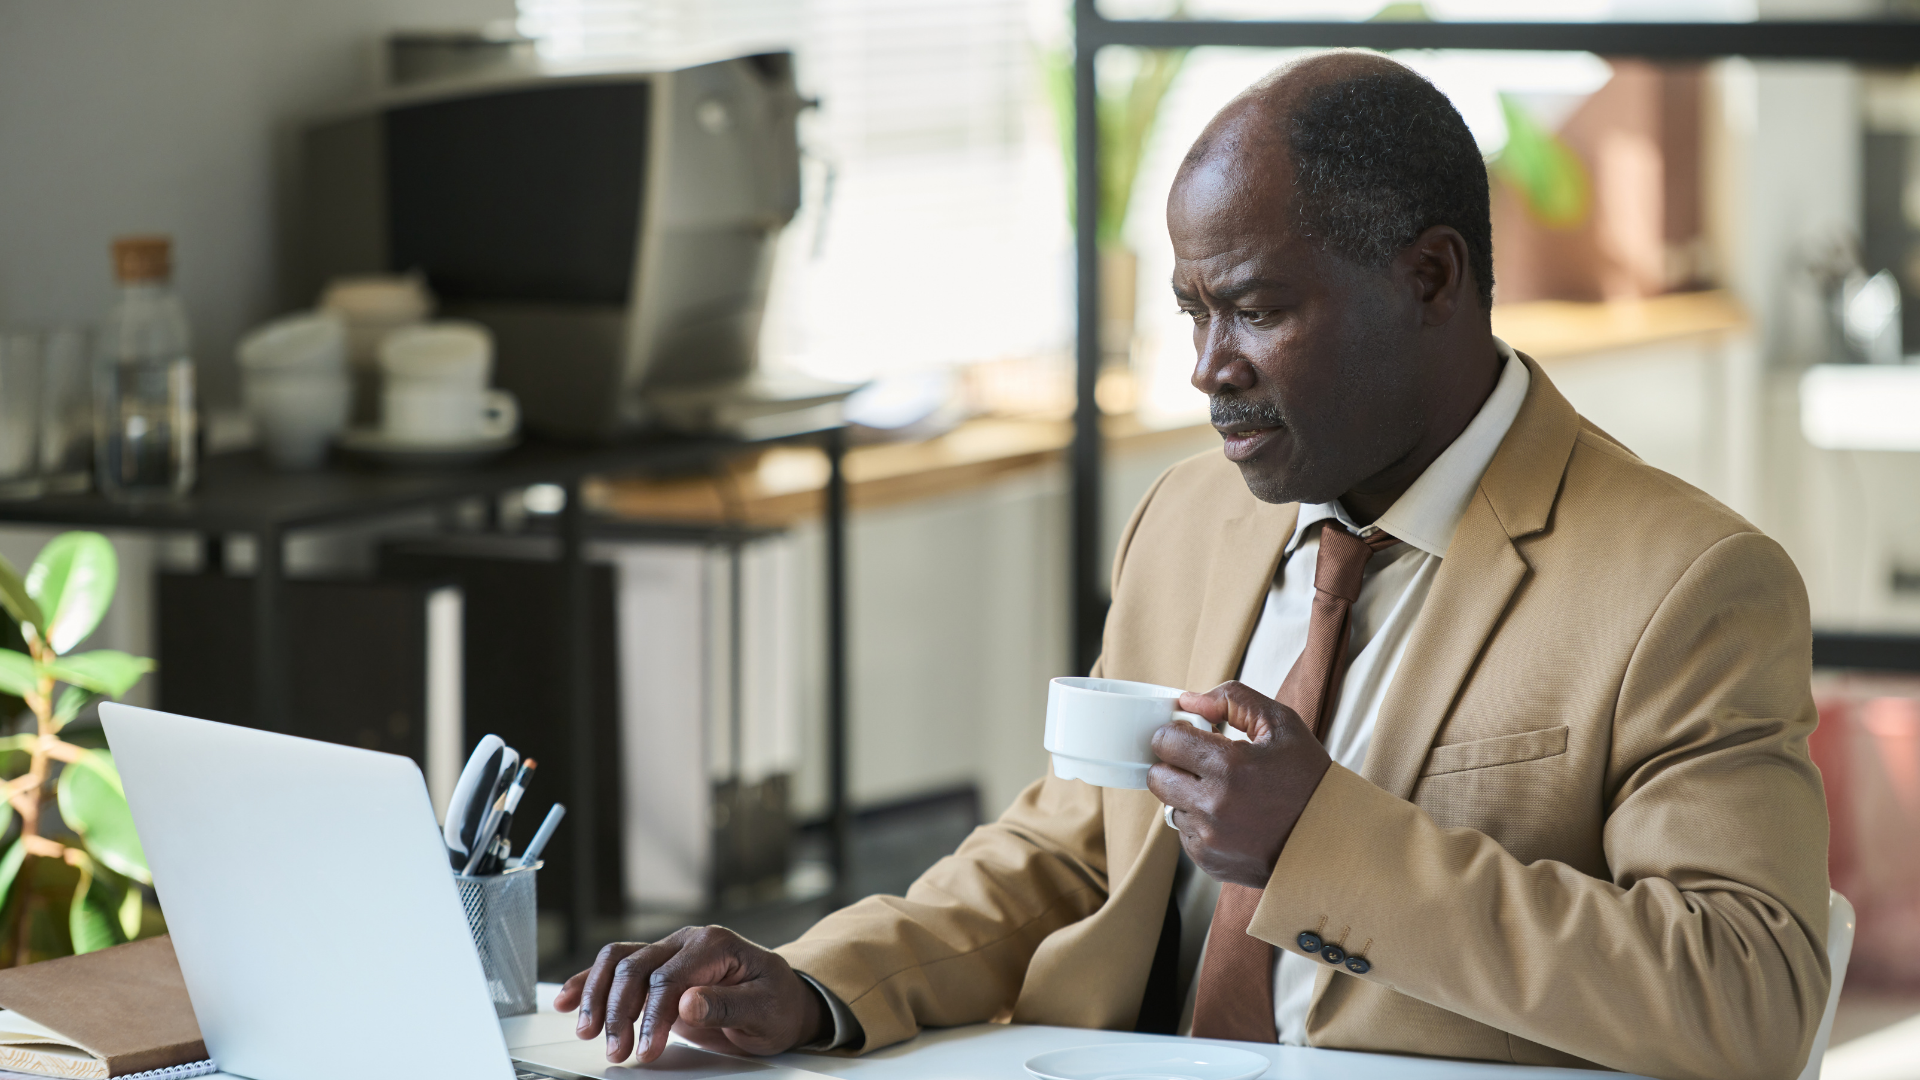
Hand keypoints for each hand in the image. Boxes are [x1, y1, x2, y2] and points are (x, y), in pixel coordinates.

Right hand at [554, 925, 828, 1063]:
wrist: (785, 1001)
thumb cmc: (778, 1005)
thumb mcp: (765, 1011)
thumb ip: (727, 1005)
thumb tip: (688, 1001)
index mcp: (715, 945)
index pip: (668, 977)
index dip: (652, 1016)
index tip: (646, 1049)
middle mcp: (689, 941)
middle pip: (637, 967)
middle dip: (619, 1011)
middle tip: (617, 1049)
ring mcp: (671, 950)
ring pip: (619, 961)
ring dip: (598, 997)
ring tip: (589, 1032)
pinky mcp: (659, 967)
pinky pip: (618, 965)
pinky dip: (589, 981)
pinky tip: (568, 999)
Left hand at [1147, 681, 1332, 888]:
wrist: (1332, 840)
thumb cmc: (1308, 778)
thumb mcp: (1281, 725)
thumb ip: (1233, 700)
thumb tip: (1188, 701)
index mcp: (1228, 766)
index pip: (1165, 740)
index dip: (1178, 733)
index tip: (1196, 736)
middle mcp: (1212, 805)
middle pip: (1157, 775)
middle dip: (1176, 764)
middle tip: (1205, 764)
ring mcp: (1208, 838)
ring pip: (1169, 806)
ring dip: (1188, 796)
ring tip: (1226, 794)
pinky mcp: (1209, 861)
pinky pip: (1184, 834)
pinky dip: (1200, 823)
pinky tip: (1231, 818)